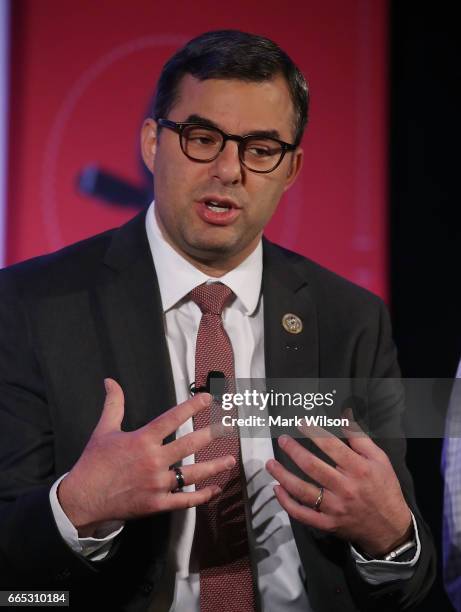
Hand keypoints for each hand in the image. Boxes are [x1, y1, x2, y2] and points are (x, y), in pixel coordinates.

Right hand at [58, 378, 233, 535]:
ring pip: (193, 474)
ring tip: (230, 459)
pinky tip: (215, 488)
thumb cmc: (94, 462)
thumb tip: (110, 381)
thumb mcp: (104, 430)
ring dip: (214, 466)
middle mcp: (153, 460)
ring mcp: (157, 484)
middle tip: (229, 427)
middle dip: (212, 434)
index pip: (172, 418)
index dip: (191, 407)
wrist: (83, 499)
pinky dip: (203, 495)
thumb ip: (113, 404)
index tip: (208, 398)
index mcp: (142, 440)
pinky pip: (185, 500)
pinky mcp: (157, 504)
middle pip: (189, 445)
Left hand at [265, 416, 411, 556]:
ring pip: (302, 491)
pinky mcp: (328, 524)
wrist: (391, 528)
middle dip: (293, 451)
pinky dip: (287, 503)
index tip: (300, 422)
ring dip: (283, 476)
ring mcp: (334, 508)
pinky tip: (277, 489)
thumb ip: (360, 437)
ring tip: (270, 464)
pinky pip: (302, 515)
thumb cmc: (384, 488)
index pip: (331, 446)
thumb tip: (344, 415)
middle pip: (312, 467)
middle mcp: (345, 488)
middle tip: (282, 440)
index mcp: (358, 469)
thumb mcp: (379, 460)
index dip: (314, 432)